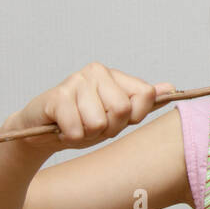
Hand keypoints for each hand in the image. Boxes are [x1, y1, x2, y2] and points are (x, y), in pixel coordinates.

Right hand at [14, 62, 176, 152]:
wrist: (39, 132)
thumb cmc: (81, 123)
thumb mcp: (116, 116)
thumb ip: (142, 102)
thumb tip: (170, 88)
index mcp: (114, 75)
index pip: (145, 96)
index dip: (132, 117)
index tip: (115, 119)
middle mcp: (96, 71)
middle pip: (122, 110)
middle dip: (108, 128)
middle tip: (91, 125)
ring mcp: (75, 81)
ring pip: (99, 122)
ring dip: (87, 133)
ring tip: (75, 125)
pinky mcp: (56, 97)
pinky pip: (77, 129)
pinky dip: (70, 137)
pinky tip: (62, 128)